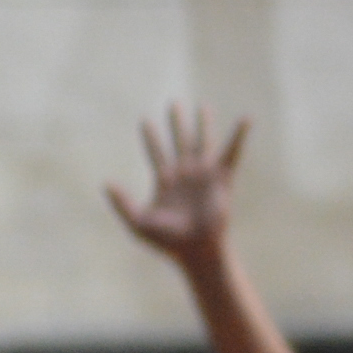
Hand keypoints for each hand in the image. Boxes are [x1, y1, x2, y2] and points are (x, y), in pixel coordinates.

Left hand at [105, 104, 247, 265]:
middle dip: (176, 123)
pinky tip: (246, 119)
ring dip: (202, 124)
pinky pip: (232, 152)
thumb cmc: (168, 242)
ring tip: (202, 106)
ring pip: (202, 142)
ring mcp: (204, 175)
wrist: (195, 250)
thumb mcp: (138, 222)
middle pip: (179, 141)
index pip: (156, 153)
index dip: (151, 137)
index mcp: (166, 182)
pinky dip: (239, 136)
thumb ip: (122, 203)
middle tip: (173, 102)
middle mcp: (185, 174)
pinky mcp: (222, 178)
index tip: (144, 120)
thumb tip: (106, 183)